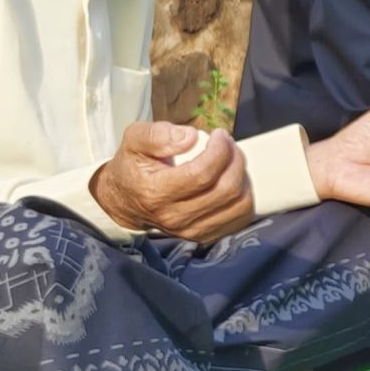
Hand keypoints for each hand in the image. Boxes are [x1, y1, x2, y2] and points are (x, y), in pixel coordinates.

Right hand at [91, 121, 255, 241]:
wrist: (125, 201)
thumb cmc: (132, 167)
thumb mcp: (134, 140)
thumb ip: (157, 135)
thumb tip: (191, 137)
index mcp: (155, 193)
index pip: (201, 174)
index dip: (220, 150)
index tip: (219, 134)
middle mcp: (175, 216)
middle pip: (226, 190)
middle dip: (235, 160)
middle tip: (228, 144)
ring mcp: (191, 230)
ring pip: (238, 206)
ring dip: (243, 177)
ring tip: (232, 160)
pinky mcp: (204, 236)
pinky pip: (240, 218)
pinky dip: (245, 197)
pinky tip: (233, 180)